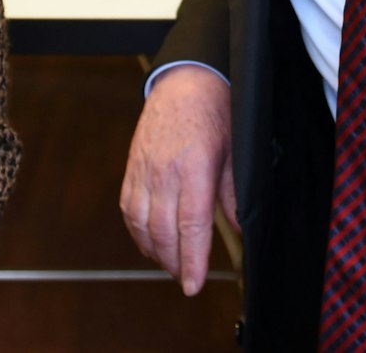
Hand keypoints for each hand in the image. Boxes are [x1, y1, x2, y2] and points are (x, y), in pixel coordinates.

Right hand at [120, 65, 235, 295]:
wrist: (186, 80)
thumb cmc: (215, 112)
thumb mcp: (235, 152)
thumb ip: (233, 193)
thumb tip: (237, 229)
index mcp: (194, 168)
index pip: (191, 227)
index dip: (191, 261)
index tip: (192, 285)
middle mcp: (164, 172)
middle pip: (163, 232)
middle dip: (174, 262)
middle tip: (185, 278)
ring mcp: (144, 169)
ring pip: (141, 224)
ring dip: (153, 251)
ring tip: (169, 263)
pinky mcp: (132, 166)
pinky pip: (128, 207)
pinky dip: (136, 230)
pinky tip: (147, 240)